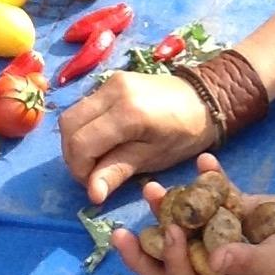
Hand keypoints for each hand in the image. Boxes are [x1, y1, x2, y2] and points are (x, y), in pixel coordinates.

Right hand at [59, 70, 214, 202]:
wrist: (205, 99)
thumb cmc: (185, 133)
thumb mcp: (154, 157)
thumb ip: (118, 171)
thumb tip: (92, 194)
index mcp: (128, 112)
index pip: (82, 143)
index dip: (80, 169)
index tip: (93, 185)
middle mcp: (114, 90)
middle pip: (69, 124)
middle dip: (73, 155)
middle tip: (91, 174)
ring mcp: (111, 80)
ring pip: (73, 113)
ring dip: (76, 140)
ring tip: (96, 159)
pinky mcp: (112, 79)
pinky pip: (85, 105)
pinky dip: (85, 126)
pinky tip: (102, 140)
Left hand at [111, 154, 274, 274]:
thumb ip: (244, 260)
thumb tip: (212, 258)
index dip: (169, 260)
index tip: (169, 233)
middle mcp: (219, 261)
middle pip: (177, 253)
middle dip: (152, 239)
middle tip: (122, 226)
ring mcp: (229, 233)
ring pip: (192, 222)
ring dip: (173, 207)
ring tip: (153, 187)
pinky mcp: (243, 209)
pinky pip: (219, 195)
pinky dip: (210, 179)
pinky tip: (203, 160)